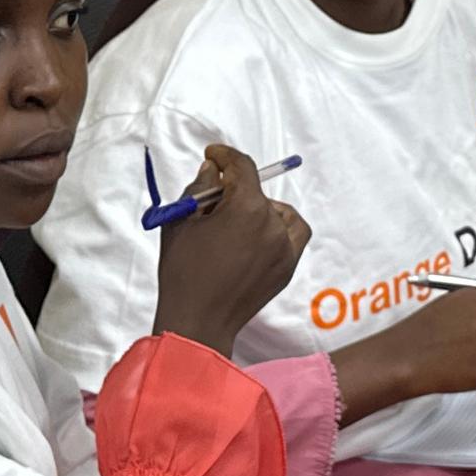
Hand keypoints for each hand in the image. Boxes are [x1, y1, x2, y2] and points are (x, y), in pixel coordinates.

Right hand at [151, 142, 311, 356]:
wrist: (198, 321)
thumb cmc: (183, 271)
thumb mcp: (181, 221)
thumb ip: (199, 188)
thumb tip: (213, 170)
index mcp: (247, 207)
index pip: (242, 167)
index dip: (225, 155)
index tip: (212, 155)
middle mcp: (273, 223)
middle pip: (256, 191)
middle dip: (233, 189)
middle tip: (211, 199)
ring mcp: (285, 247)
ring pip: (278, 211)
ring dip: (258, 207)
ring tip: (234, 219)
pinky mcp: (288, 267)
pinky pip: (294, 233)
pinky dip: (280, 227)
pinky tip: (258, 233)